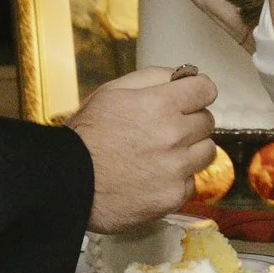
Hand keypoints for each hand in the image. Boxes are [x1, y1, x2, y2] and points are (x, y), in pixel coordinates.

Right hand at [69, 64, 218, 231]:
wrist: (66, 181)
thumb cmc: (85, 137)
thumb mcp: (111, 92)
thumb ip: (152, 77)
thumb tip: (182, 75)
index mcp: (160, 105)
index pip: (206, 89)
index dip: (196, 93)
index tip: (189, 99)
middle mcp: (173, 136)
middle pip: (207, 121)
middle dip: (190, 122)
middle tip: (164, 129)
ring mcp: (175, 169)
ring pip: (206, 152)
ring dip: (190, 151)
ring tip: (161, 155)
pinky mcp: (172, 197)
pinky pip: (191, 184)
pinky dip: (177, 180)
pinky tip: (154, 177)